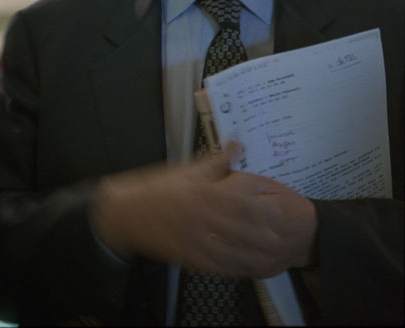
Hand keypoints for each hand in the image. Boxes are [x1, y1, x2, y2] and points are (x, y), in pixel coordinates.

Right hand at [92, 142, 316, 277]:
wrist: (127, 213)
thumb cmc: (159, 188)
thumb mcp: (189, 170)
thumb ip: (218, 160)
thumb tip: (239, 143)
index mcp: (203, 194)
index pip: (241, 203)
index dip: (264, 208)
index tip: (281, 209)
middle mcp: (202, 219)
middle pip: (242, 231)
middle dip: (266, 236)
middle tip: (286, 237)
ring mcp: (195, 241)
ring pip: (233, 252)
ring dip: (256, 255)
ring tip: (275, 255)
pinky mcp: (190, 257)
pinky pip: (217, 267)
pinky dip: (235, 269)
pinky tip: (248, 267)